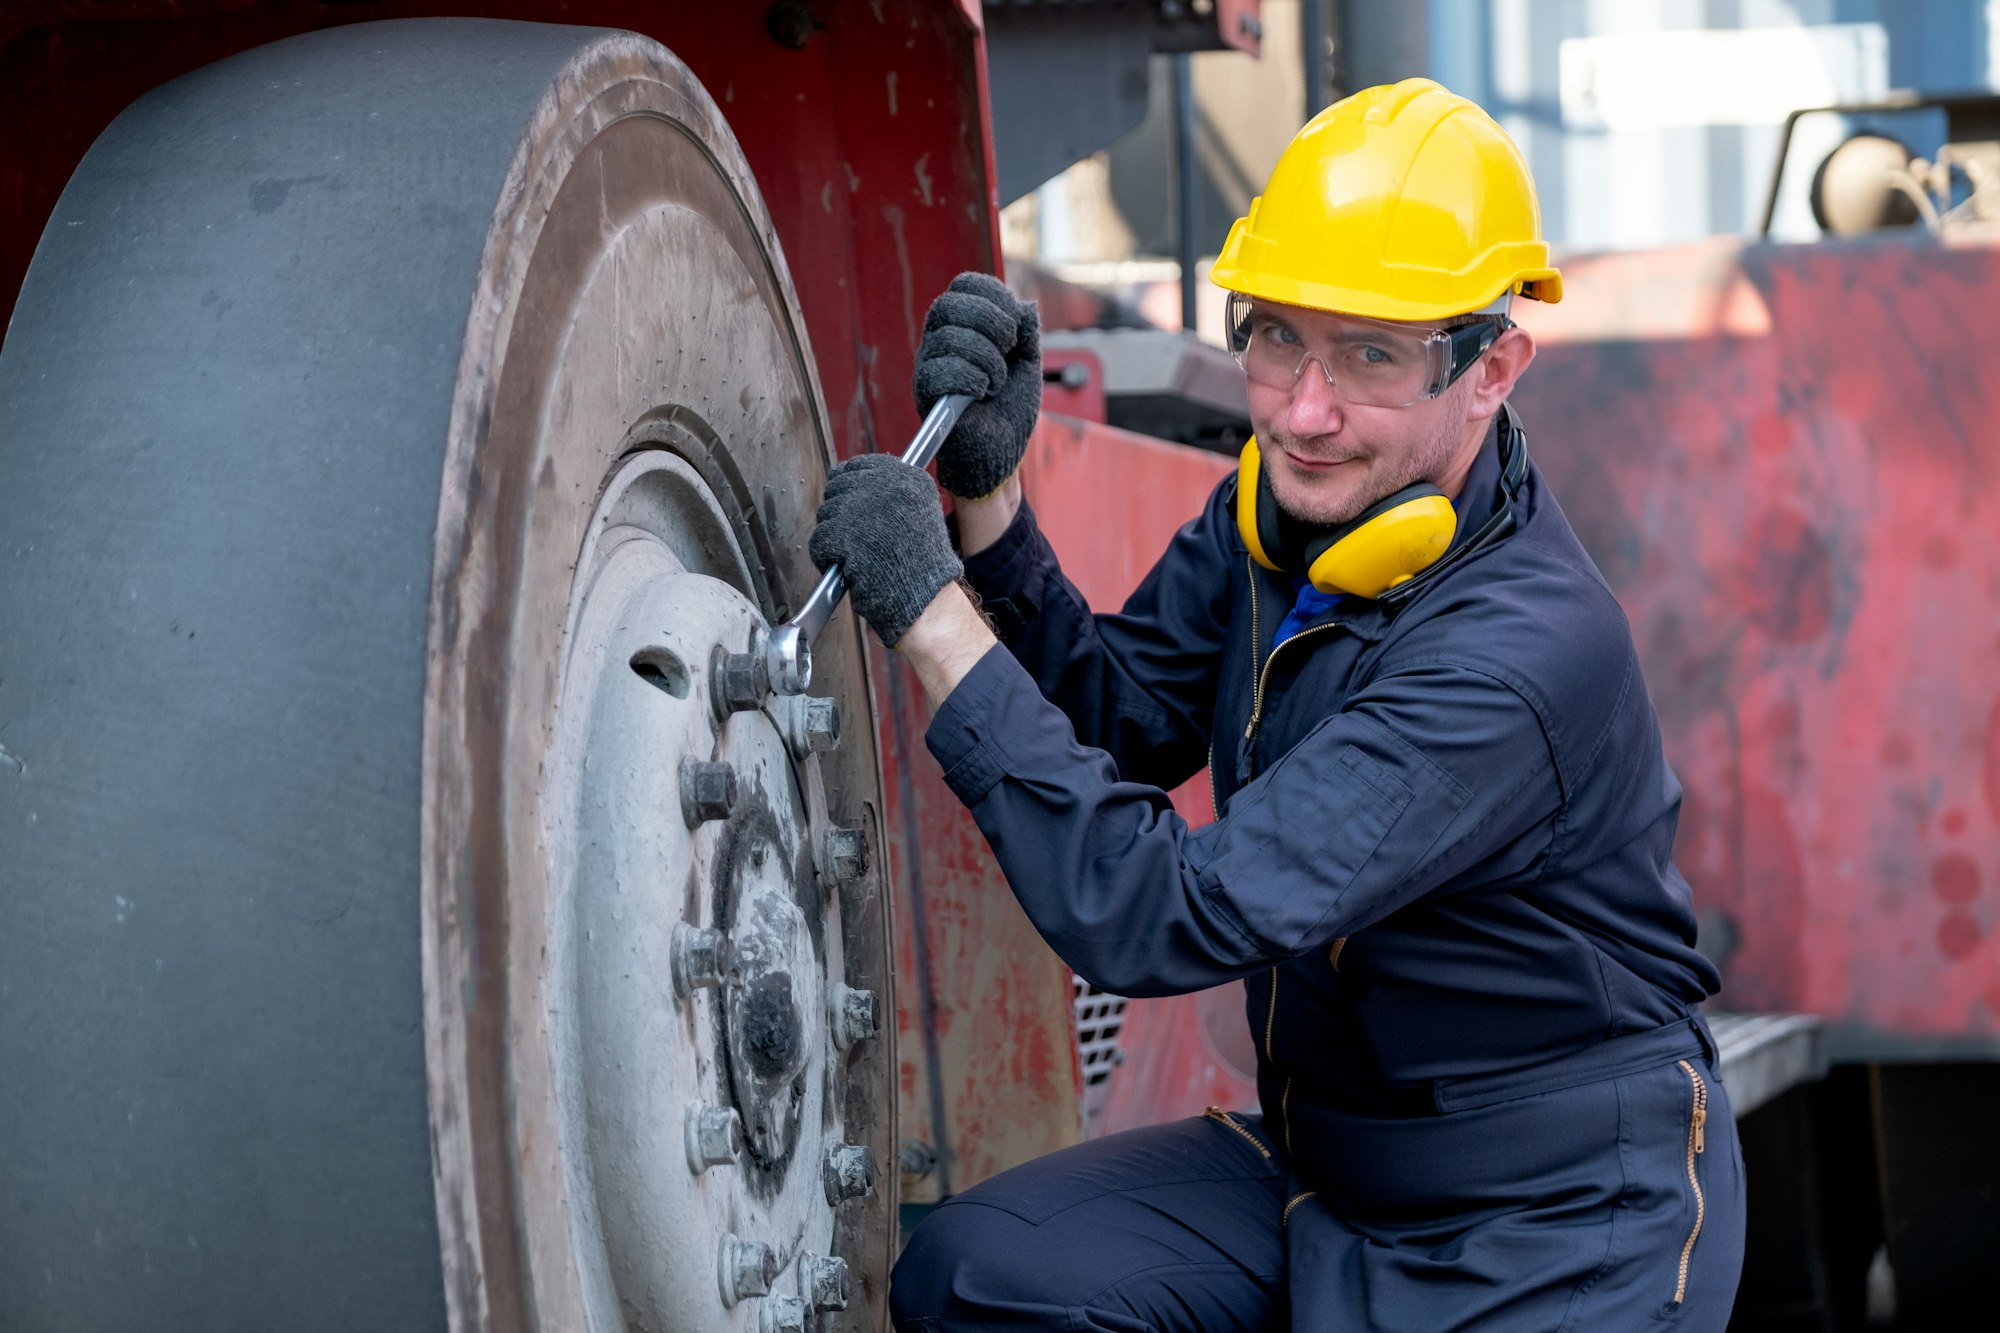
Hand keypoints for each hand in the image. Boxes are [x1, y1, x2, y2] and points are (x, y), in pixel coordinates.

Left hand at [808, 454, 963, 647]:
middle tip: (855, 540)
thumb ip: (886, 492)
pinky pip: (819, 542)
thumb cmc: (921, 564)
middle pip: (836, 489)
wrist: (926, 598)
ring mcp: (865, 508)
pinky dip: (826, 558)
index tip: (849, 506)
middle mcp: (887, 486)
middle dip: (840, 516)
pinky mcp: (845, 534)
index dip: (846, 487)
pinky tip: (847, 569)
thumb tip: (842, 477)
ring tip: (857, 557)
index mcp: (907, 477)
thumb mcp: (917, 513)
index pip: (857, 466)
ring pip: (825, 516)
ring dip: (834, 539)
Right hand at [914, 272, 1040, 498]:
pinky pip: (940, 370)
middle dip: (989, 321)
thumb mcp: (1028, 364)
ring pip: (949, 337)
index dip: (993, 295)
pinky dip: (970, 378)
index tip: (1015, 326)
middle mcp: (941, 338)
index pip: (966, 284)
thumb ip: (1027, 333)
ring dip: (986, 359)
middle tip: (1008, 348)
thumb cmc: (1010, 409)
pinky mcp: (923, 391)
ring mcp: (929, 363)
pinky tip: (982, 393)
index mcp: (965, 324)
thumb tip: (1025, 305)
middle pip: (949, 303)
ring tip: (997, 382)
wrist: (1001, 451)